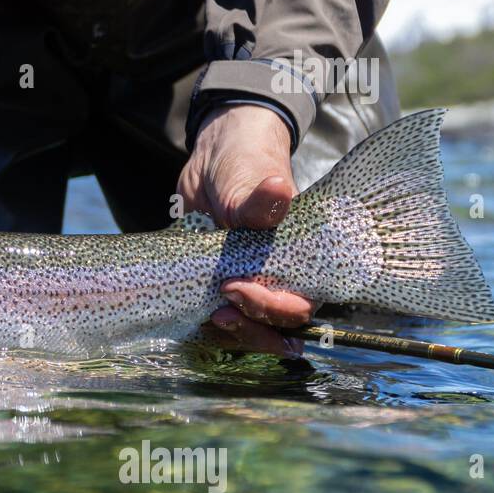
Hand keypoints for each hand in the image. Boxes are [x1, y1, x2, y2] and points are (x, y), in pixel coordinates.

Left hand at [176, 103, 314, 356]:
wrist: (214, 160)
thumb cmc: (246, 166)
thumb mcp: (251, 180)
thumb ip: (259, 200)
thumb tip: (277, 190)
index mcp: (300, 260)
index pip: (300, 304)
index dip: (273, 308)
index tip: (237, 286)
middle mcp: (277, 279)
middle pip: (276, 327)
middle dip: (251, 328)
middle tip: (221, 312)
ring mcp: (248, 284)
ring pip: (248, 328)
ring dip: (232, 332)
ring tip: (210, 317)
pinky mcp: (217, 287)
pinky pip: (217, 318)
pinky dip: (206, 324)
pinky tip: (193, 318)